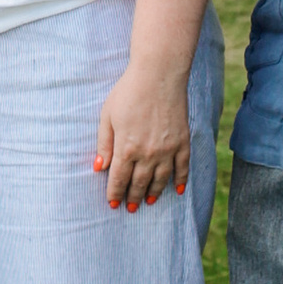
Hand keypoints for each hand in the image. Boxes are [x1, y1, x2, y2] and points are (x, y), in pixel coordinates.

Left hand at [92, 67, 189, 211]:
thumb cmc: (128, 92)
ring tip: (148, 202)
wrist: (158, 74)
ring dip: (153, 193)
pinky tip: (177, 191)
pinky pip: (182, 168)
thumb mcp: (107, 116)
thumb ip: (104, 144)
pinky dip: (180, 181)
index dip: (115, 193)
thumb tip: (99, 168)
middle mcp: (148, 153)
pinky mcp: (183, 142)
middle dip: (132, 197)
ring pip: (160, 180)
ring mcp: (168, 149)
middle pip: (139, 183)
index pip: (119, 179)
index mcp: (127, 147)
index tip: (112, 204)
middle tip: (129, 208)